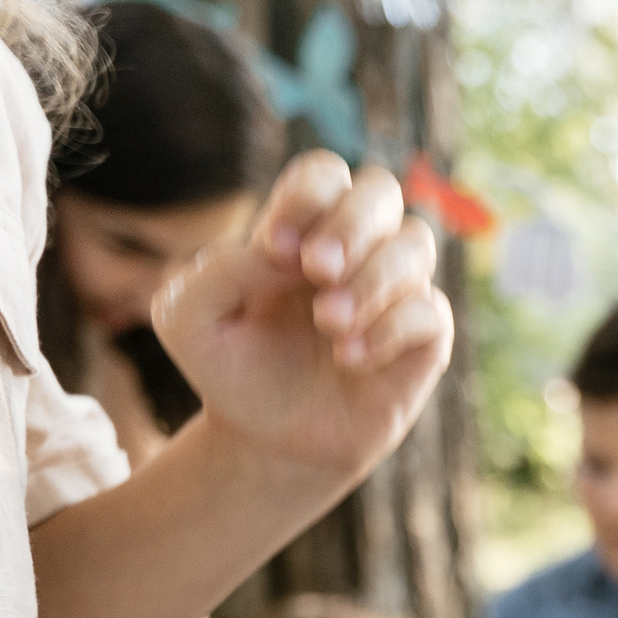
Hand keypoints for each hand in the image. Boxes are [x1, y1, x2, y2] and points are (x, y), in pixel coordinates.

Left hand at [153, 152, 451, 483]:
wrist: (268, 440)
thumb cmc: (229, 368)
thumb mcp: (187, 317)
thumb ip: (216, 270)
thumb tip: (286, 255)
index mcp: (301, 230)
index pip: (324, 176)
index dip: (305, 199)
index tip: (273, 249)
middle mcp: (356, 250)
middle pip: (381, 190)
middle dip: (350, 224)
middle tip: (315, 270)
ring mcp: (395, 292)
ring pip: (415, 244)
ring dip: (371, 279)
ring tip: (329, 323)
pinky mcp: (424, 341)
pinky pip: (430, 310)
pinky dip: (390, 329)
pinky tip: (350, 358)